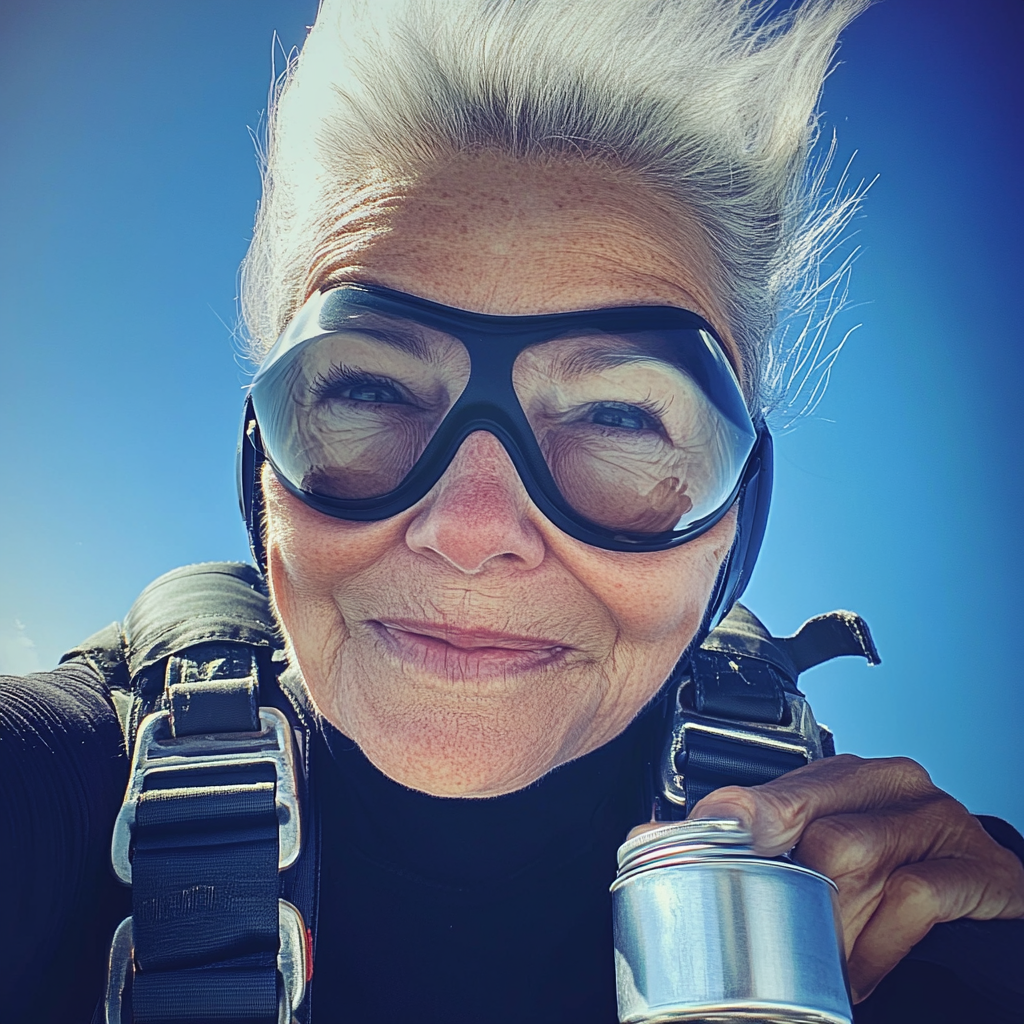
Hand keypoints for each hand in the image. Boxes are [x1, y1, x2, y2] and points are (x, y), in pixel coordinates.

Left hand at [686, 754, 1023, 1001]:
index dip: (728, 817)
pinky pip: (912, 898)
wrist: (988, 913)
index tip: (687, 842)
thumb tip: (649, 838)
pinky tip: (861, 970)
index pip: (775, 786)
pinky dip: (877, 943)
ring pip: (849, 852)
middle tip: (752, 910)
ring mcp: (940, 822)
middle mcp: (893, 784)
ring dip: (827, 918)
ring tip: (819, 953)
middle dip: (773, 869)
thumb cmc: (894, 883)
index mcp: (846, 775)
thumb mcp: (822, 858)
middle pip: (808, 814)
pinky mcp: (982, 870)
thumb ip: (756, 844)